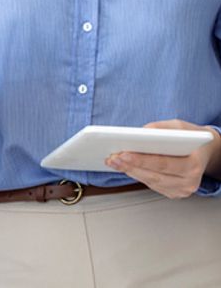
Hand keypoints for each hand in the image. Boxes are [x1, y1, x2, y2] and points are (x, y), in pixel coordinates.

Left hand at [106, 119, 220, 198]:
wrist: (206, 152)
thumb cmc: (193, 138)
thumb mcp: (180, 126)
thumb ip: (161, 128)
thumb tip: (140, 132)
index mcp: (194, 165)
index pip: (163, 164)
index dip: (142, 160)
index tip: (123, 153)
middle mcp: (189, 182)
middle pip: (154, 175)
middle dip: (130, 166)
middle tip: (112, 157)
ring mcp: (181, 190)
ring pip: (150, 182)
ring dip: (129, 171)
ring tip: (113, 161)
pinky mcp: (173, 193)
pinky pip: (151, 184)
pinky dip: (137, 175)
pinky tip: (124, 167)